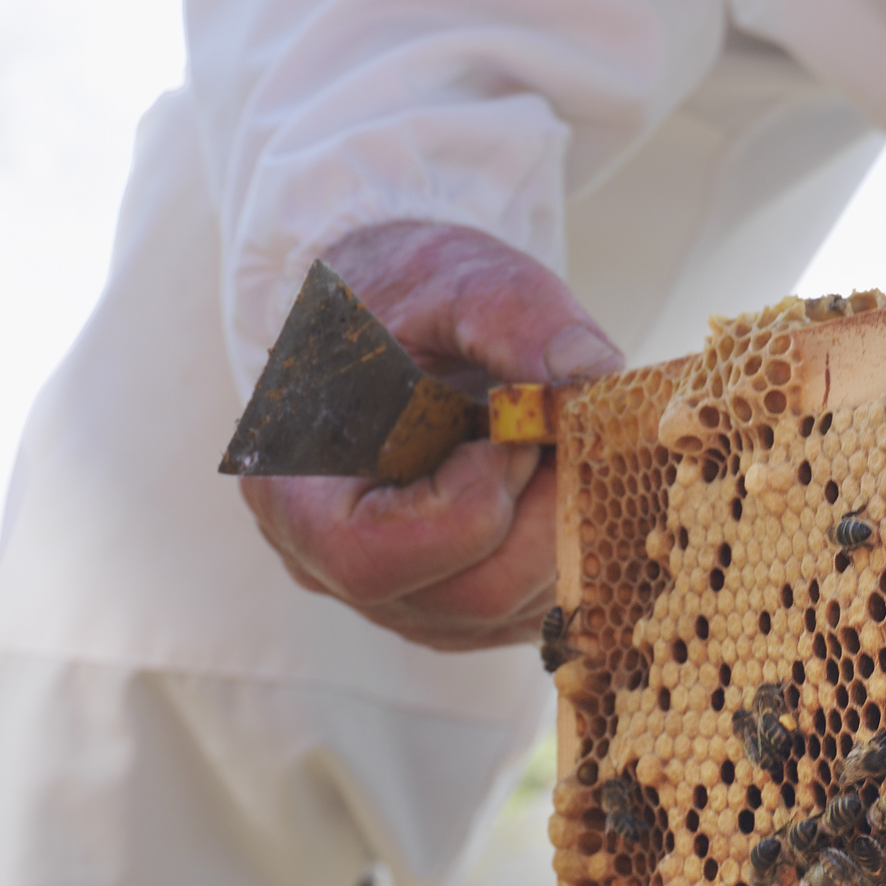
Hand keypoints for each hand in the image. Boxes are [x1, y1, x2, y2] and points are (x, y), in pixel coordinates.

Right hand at [237, 220, 621, 653]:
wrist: (400, 319)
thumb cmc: (410, 295)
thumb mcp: (456, 275)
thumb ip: (516, 313)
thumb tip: (591, 370)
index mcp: (293, 491)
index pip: (374, 555)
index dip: (471, 499)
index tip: (513, 426)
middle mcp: (329, 568)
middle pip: (466, 595)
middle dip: (547, 513)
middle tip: (565, 432)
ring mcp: (396, 599)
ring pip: (514, 609)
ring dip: (568, 524)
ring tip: (554, 440)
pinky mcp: (455, 609)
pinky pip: (531, 609)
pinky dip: (571, 543)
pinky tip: (554, 474)